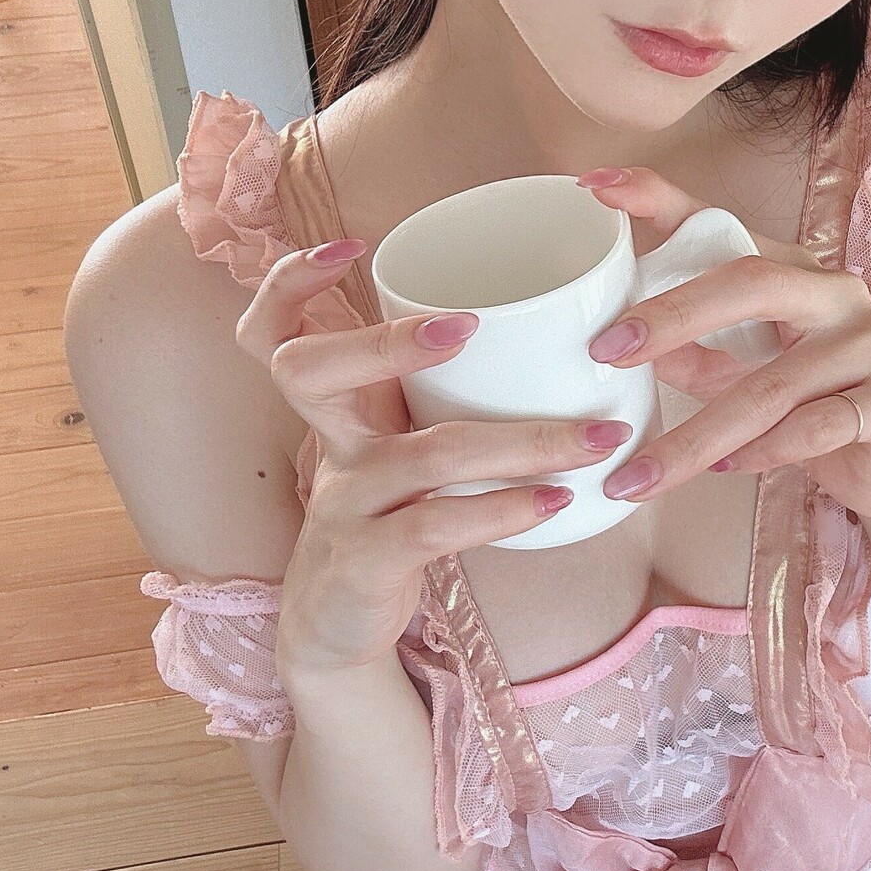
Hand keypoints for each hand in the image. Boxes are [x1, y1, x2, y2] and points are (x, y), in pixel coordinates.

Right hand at [234, 239, 634, 674]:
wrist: (341, 625)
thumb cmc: (390, 510)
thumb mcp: (398, 439)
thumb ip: (439, 387)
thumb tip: (548, 327)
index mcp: (337, 402)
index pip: (274, 326)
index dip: (293, 282)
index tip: (351, 246)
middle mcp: (330, 442)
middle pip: (306, 370)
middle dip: (383, 340)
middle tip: (467, 326)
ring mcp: (344, 503)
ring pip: (421, 454)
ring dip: (520, 441)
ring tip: (597, 437)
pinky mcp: (366, 561)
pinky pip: (433, 525)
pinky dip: (503, 509)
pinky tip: (555, 500)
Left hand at [575, 166, 870, 524]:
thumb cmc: (806, 414)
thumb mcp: (739, 378)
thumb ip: (692, 357)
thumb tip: (626, 346)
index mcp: (796, 272)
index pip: (724, 223)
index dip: (662, 199)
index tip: (599, 187)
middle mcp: (840, 292)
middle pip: (751, 283)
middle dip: (672, 316)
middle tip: (608, 351)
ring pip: (774, 384)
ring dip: (699, 435)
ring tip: (645, 472)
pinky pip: (817, 426)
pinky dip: (763, 452)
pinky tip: (728, 468)